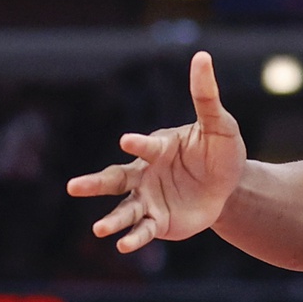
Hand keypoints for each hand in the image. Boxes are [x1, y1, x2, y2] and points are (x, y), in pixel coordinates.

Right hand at [66, 51, 245, 251]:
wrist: (229, 186)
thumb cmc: (220, 150)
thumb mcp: (219, 124)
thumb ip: (205, 95)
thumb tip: (201, 56)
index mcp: (158, 149)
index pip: (146, 147)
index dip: (138, 144)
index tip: (127, 141)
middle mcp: (145, 175)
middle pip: (115, 179)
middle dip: (94, 184)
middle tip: (73, 187)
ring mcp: (149, 199)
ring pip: (125, 210)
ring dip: (112, 220)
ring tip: (99, 230)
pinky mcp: (159, 222)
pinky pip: (144, 230)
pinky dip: (134, 238)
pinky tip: (124, 246)